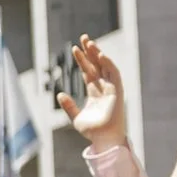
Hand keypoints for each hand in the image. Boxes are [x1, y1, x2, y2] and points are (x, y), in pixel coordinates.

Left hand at [58, 32, 126, 148]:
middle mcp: (103, 88)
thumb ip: (68, 106)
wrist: (103, 139)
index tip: (74, 48)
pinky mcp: (117, 92)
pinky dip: (108, 64)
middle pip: (97, 65)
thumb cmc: (92, 131)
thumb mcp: (76, 117)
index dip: (82, 60)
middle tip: (84, 37)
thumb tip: (59, 93)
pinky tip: (100, 55)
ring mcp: (111, 89)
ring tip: (89, 42)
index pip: (88, 71)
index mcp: (94, 92)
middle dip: (91, 52)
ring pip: (105, 67)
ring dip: (99, 54)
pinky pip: (114, 75)